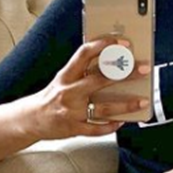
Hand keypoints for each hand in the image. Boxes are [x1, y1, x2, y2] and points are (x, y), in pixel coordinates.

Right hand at [34, 36, 149, 139]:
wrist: (30, 119)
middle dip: (124, 74)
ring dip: (125, 105)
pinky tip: (122, 122)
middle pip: (100, 80)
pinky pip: (96, 129)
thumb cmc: (52, 96)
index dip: (104, 45)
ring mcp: (71, 111)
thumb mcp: (63, 79)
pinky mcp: (74, 129)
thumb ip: (83, 72)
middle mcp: (69, 92)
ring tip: (142, 101)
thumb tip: (113, 63)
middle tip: (143, 69)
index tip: (122, 43)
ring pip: (103, 108)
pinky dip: (110, 126)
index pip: (84, 54)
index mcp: (66, 75)